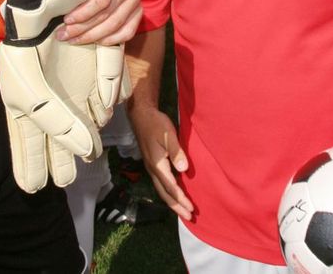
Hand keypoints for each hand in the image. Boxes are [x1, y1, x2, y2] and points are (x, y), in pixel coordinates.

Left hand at [59, 0, 141, 45]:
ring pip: (116, 24)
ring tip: (74, 40)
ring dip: (94, 36)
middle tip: (64, 35)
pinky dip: (112, 39)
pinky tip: (96, 42)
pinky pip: (128, 31)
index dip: (83, 13)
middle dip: (84, 28)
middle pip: (108, 13)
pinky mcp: (139, 11)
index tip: (65, 21)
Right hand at [130, 104, 193, 219]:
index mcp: (157, 164)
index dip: (181, 199)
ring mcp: (151, 167)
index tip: (191, 209)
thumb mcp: (168, 134)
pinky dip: (169, 193)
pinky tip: (175, 194)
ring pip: (162, 190)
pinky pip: (161, 184)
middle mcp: (153, 170)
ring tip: (183, 211)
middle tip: (189, 218)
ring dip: (172, 202)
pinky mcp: (152, 164)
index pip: (171, 187)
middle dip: (177, 207)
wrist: (141, 115)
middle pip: (165, 194)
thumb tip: (183, 169)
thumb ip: (176, 151)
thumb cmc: (156, 123)